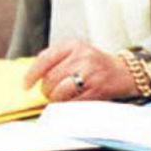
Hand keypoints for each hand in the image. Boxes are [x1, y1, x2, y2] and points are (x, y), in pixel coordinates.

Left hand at [23, 40, 137, 102]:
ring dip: (55, 98)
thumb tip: (33, 75)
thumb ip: (56, 58)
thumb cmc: (95, 63)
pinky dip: (67, 105)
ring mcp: (90, 74)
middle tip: (48, 93)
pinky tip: (69, 102)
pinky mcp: (97, 90)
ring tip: (58, 97)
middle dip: (46, 89)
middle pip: (51, 78)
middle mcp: (82, 57)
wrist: (125, 72)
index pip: (44, 59)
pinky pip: (73, 101)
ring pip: (60, 91)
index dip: (32, 74)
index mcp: (73, 45)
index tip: (25, 85)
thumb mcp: (76, 52)